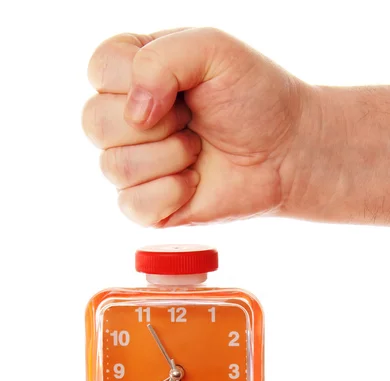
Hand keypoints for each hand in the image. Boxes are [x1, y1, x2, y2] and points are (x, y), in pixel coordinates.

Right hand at [82, 28, 308, 226]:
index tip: (184, 87)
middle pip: (94, 122)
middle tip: (193, 121)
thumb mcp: (214, 49)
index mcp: (133, 72)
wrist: (287, 150)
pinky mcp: (147, 204)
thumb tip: (134, 113)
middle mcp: (126, 118)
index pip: (99, 70)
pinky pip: (131, 206)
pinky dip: (170, 194)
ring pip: (113, 166)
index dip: (138, 81)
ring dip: (169, 157)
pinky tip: (193, 182)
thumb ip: (163, 58)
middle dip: (157, 123)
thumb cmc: (255, 97)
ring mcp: (134, 163)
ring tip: (198, 149)